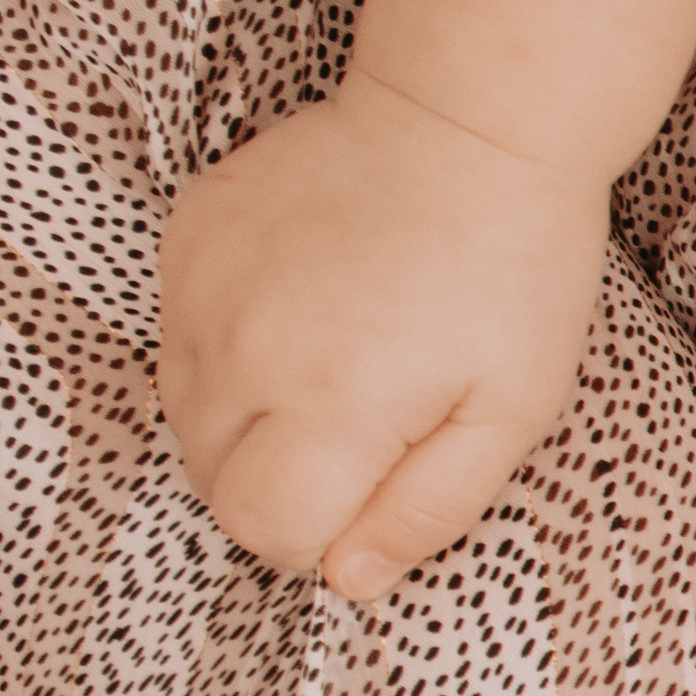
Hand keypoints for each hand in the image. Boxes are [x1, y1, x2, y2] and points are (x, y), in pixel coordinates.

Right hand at [156, 76, 610, 603]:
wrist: (470, 117)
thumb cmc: (517, 265)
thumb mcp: (513, 407)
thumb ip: (428, 506)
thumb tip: (347, 578)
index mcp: (332, 403)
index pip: (264, 528)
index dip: (318, 536)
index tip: (370, 496)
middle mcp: (243, 350)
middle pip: (214, 479)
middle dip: (282, 484)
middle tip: (366, 432)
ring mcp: (202, 288)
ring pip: (185, 413)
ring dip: (248, 420)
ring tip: (339, 368)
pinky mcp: (186, 234)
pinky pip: (178, 334)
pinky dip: (226, 346)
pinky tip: (306, 308)